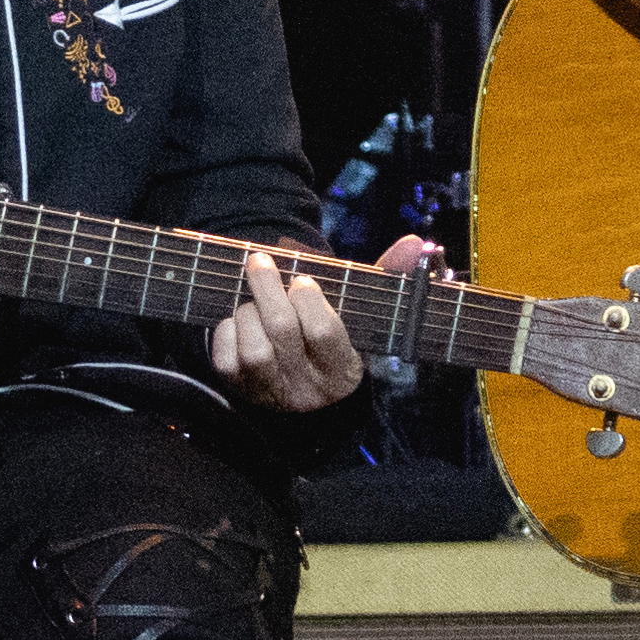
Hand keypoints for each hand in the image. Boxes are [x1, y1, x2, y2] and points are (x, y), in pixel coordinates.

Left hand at [209, 235, 434, 413]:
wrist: (308, 398)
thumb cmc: (335, 341)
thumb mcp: (363, 316)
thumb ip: (387, 276)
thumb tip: (414, 241)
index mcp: (342, 370)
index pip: (323, 332)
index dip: (309, 300)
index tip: (303, 280)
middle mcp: (307, 389)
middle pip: (281, 331)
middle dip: (267, 288)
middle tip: (260, 259)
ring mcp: (270, 393)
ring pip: (252, 346)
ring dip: (248, 312)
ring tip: (253, 300)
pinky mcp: (239, 392)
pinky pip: (225, 358)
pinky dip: (227, 332)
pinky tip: (240, 322)